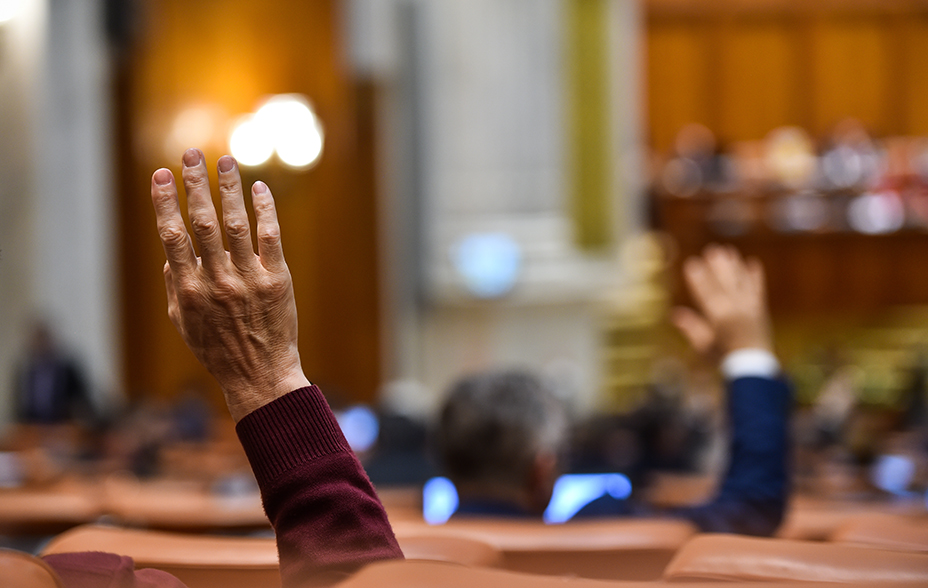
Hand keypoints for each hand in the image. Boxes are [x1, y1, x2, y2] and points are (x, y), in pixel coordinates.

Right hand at [151, 148, 309, 421]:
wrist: (260, 375)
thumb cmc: (218, 349)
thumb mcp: (182, 323)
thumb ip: (174, 284)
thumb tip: (171, 251)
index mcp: (188, 290)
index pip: (173, 236)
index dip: (166, 202)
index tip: (162, 174)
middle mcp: (217, 281)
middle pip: (204, 222)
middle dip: (196, 185)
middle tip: (192, 154)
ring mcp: (248, 279)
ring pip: (236, 224)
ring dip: (229, 189)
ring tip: (226, 162)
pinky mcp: (277, 280)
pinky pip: (270, 237)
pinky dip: (264, 211)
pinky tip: (258, 189)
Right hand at [671, 244, 771, 359]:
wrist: (753, 366)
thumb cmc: (723, 358)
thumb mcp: (703, 345)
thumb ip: (691, 328)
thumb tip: (674, 314)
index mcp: (719, 318)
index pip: (706, 293)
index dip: (698, 278)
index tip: (692, 263)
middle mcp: (735, 310)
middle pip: (725, 283)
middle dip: (718, 266)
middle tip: (712, 250)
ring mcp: (750, 308)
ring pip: (741, 282)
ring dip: (735, 266)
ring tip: (729, 251)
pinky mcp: (760, 310)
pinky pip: (758, 289)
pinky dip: (756, 276)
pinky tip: (753, 263)